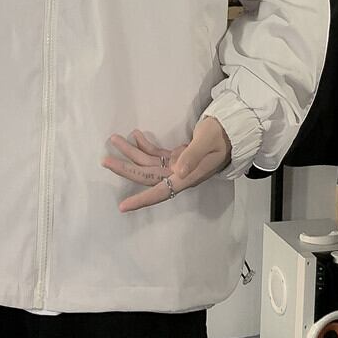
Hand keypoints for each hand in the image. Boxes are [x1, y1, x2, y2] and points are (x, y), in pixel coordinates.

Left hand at [101, 116, 231, 211]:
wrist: (232, 130)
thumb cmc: (221, 136)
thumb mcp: (207, 143)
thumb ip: (192, 156)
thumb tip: (178, 172)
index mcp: (186, 177)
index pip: (160, 191)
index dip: (141, 200)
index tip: (122, 207)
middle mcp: (179, 174)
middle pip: (147, 175)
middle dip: (126, 168)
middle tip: (105, 160)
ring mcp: (177, 165)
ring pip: (148, 163)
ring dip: (131, 152)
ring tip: (114, 139)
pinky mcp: (177, 156)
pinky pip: (156, 154)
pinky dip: (145, 145)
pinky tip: (136, 135)